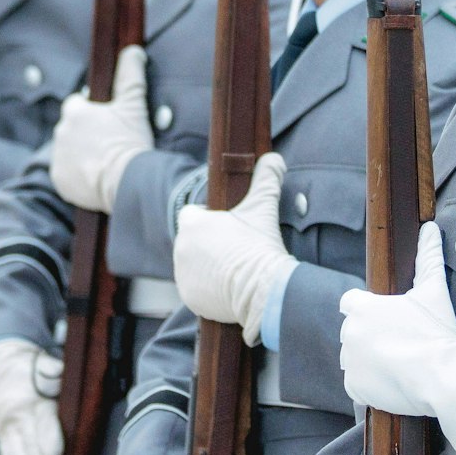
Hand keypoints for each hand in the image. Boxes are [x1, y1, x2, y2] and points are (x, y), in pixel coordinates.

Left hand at [51, 44, 153, 213]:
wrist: (127, 181)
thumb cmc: (130, 141)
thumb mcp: (133, 105)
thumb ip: (130, 75)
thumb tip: (132, 50)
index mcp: (75, 111)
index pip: (76, 104)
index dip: (91, 111)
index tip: (106, 122)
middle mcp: (61, 132)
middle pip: (71, 129)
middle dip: (85, 134)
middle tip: (108, 144)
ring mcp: (58, 157)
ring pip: (67, 151)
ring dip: (80, 154)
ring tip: (103, 163)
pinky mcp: (59, 180)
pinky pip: (65, 174)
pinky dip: (76, 176)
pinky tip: (95, 178)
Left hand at [173, 151, 295, 344]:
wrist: (263, 288)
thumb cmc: (259, 246)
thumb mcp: (263, 207)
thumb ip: (266, 179)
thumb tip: (274, 158)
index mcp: (192, 224)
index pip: (191, 214)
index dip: (208, 218)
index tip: (226, 227)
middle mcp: (181, 248)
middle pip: (192, 241)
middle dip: (207, 244)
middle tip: (234, 249)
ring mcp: (182, 274)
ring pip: (192, 264)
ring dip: (206, 265)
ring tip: (232, 269)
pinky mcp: (188, 297)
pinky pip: (194, 288)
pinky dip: (206, 288)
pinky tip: (227, 287)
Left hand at [338, 222, 455, 450]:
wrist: (443, 377)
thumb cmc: (437, 331)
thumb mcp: (434, 290)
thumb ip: (428, 258)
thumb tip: (430, 228)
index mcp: (362, 307)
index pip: (350, 303)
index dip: (366, 310)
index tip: (384, 320)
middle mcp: (349, 333)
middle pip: (354, 332)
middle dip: (370, 337)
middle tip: (400, 344)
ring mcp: (350, 362)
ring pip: (355, 359)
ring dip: (369, 361)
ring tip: (399, 363)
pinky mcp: (354, 388)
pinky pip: (357, 385)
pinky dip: (370, 385)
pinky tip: (393, 381)